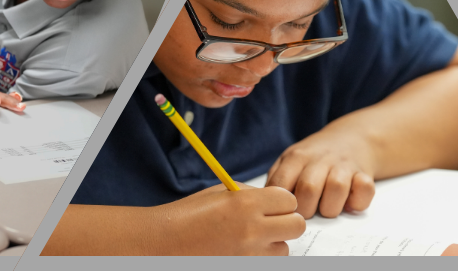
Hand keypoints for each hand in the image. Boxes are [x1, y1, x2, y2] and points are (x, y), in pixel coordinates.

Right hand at [159, 184, 304, 254]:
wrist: (161, 242)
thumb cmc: (188, 216)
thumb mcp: (221, 193)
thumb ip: (253, 195)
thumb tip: (276, 201)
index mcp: (247, 204)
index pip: (290, 201)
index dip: (282, 202)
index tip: (271, 205)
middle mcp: (252, 230)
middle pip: (297, 226)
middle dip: (285, 222)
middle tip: (269, 222)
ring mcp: (249, 255)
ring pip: (284, 250)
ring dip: (273, 244)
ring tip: (249, 240)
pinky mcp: (244, 268)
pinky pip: (267, 264)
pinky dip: (260, 259)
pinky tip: (242, 252)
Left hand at [267, 129, 377, 218]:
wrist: (352, 137)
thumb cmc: (315, 159)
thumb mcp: (290, 161)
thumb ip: (277, 181)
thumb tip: (265, 207)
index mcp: (296, 157)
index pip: (281, 185)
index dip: (281, 206)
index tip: (285, 213)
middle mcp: (320, 159)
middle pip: (308, 189)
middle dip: (306, 211)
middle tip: (307, 213)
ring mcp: (343, 165)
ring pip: (336, 188)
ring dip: (331, 207)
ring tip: (327, 208)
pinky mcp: (364, 173)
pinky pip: (364, 190)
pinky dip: (358, 202)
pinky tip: (349, 202)